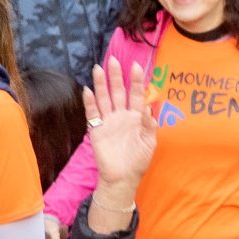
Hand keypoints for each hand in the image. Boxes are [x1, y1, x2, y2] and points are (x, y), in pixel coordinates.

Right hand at [82, 55, 159, 207]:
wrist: (123, 178)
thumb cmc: (138, 160)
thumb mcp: (150, 143)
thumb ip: (149, 125)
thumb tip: (148, 107)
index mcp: (136, 117)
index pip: (136, 95)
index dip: (136, 81)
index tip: (135, 66)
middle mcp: (121, 115)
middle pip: (118, 92)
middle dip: (116, 77)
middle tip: (114, 61)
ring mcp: (108, 121)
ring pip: (104, 98)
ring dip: (101, 84)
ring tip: (98, 69)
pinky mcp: (96, 129)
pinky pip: (92, 113)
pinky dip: (89, 102)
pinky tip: (88, 91)